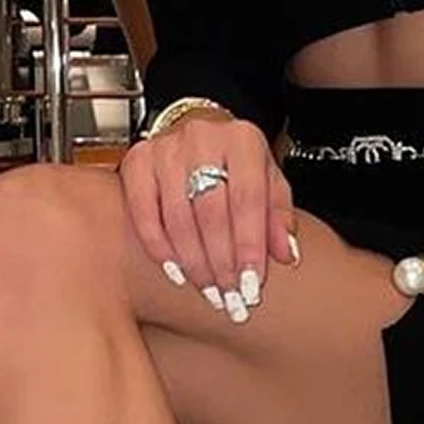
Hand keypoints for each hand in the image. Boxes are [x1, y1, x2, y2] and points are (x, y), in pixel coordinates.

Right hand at [119, 111, 297, 320]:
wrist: (197, 127)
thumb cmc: (236, 161)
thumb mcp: (268, 179)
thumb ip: (279, 216)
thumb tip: (287, 255)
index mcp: (242, 139)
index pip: (248, 198)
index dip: (250, 245)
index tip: (252, 284)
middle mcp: (203, 138)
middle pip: (211, 212)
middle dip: (222, 262)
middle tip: (229, 296)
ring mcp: (166, 149)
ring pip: (178, 218)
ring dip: (194, 263)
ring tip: (208, 289)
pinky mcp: (137, 162)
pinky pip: (144, 215)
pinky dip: (160, 248)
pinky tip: (177, 271)